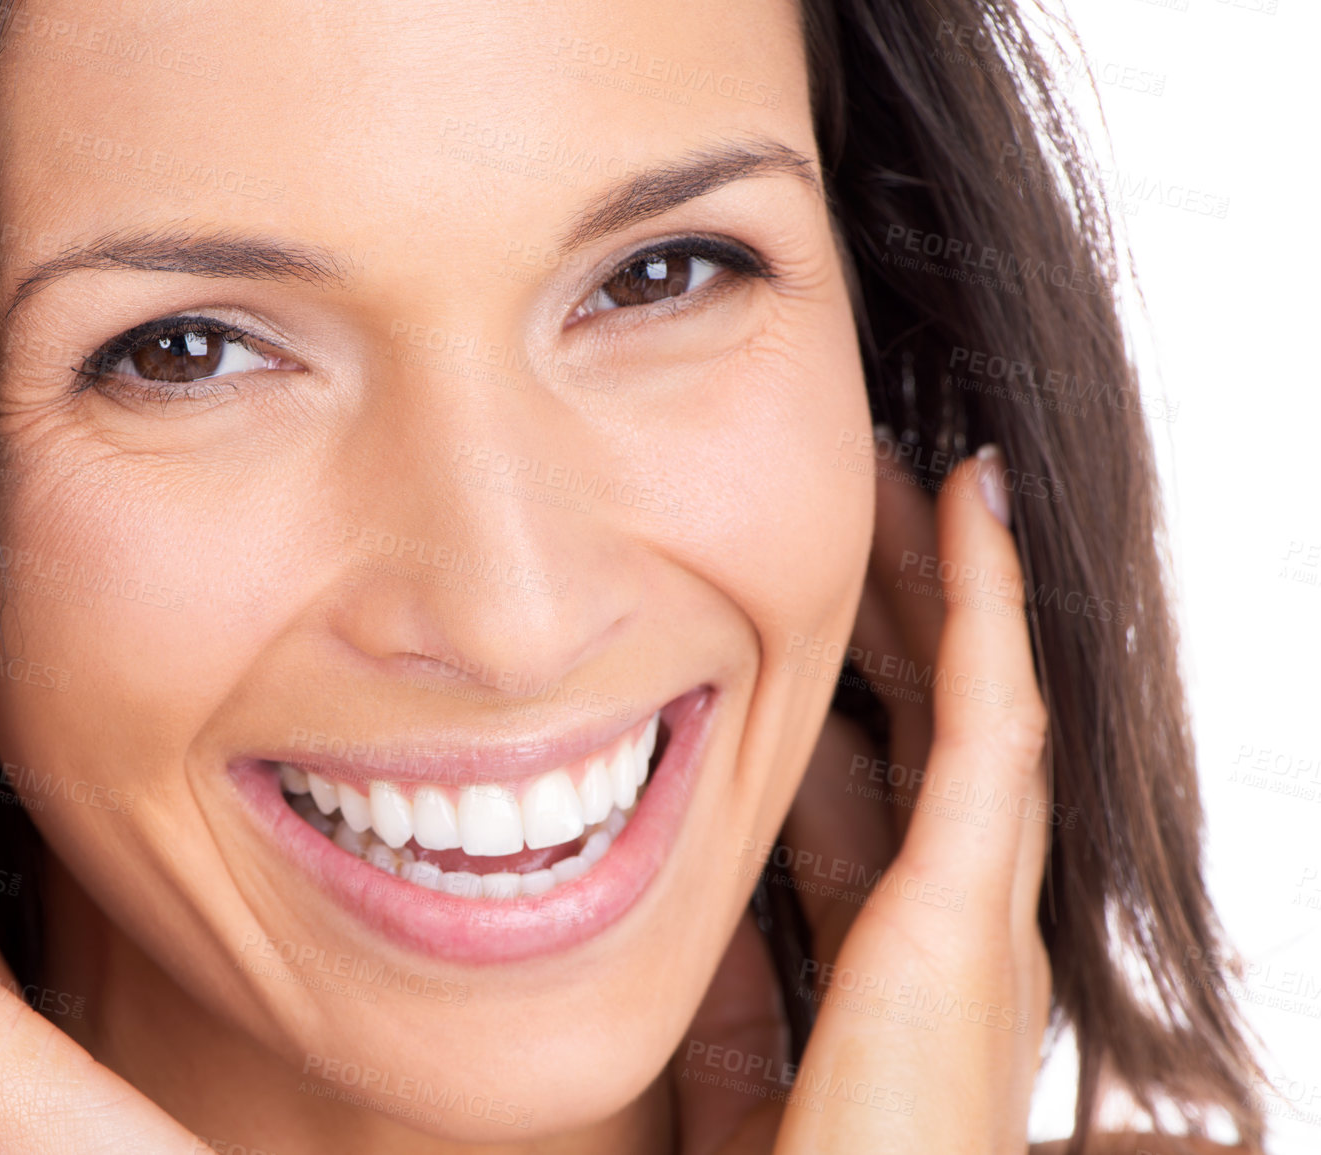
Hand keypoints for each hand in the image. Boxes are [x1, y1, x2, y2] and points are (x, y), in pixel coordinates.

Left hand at [681, 446, 1052, 1153]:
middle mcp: (967, 930)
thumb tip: (700, 909)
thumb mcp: (744, 1063)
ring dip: (951, 580)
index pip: (903, 783)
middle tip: (877, 496)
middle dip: (913, 609)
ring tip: (922, 475)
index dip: (876, 682)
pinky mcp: (965, 912)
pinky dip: (989, 604)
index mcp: (912, 966)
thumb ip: (737, 986)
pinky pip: (993, 718)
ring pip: (978, 697)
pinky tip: (971, 505)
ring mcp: (980, 917)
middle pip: (947, 725)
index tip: (824, 595)